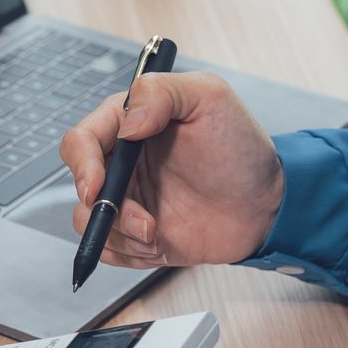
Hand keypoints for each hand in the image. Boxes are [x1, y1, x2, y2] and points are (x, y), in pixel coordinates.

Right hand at [60, 71, 283, 268]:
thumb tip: (127, 122)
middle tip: (141, 222)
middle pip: (80, 185)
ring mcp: (128, 199)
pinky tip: (159, 245)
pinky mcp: (136, 234)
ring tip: (157, 235)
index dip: (81, 164)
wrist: (266, 204)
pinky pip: (108, 250)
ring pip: (89, 221)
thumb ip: (161, 92)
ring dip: (120, 235)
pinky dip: (128, 254)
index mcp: (130, 123)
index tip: (96, 188)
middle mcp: (122, 162)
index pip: (81, 140)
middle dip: (104, 209)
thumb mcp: (209, 98)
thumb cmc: (241, 148)